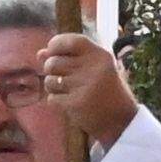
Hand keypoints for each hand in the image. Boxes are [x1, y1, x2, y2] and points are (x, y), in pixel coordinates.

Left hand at [42, 34, 139, 155]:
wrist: (120, 120)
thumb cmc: (105, 90)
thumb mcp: (93, 68)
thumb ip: (69, 57)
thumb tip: (40, 53)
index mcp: (101, 56)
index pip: (71, 41)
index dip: (56, 44)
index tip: (52, 51)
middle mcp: (93, 69)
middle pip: (53, 62)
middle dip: (51, 70)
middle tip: (62, 77)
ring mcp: (84, 87)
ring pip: (49, 80)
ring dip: (53, 86)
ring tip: (69, 91)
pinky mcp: (76, 104)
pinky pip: (52, 98)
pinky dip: (57, 101)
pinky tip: (71, 103)